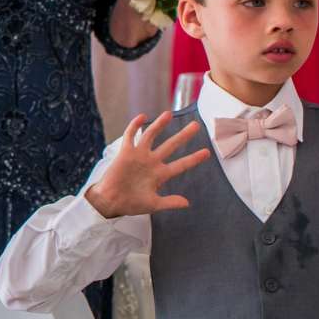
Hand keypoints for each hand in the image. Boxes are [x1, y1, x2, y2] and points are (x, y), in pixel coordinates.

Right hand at [85, 113, 211, 218]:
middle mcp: (152, 162)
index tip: (206, 152)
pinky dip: (135, 126)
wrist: (111, 201)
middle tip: (196, 126)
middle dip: (183, 136)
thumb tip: (187, 203)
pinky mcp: (126, 153)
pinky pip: (131, 136)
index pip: (181, 165)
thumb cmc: (131, 204)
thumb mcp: (153, 205)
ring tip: (169, 114)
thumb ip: (170, 202)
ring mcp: (139, 156)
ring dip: (160, 125)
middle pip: (171, 146)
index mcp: (160, 175)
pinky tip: (142, 117)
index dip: (193, 159)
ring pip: (151, 136)